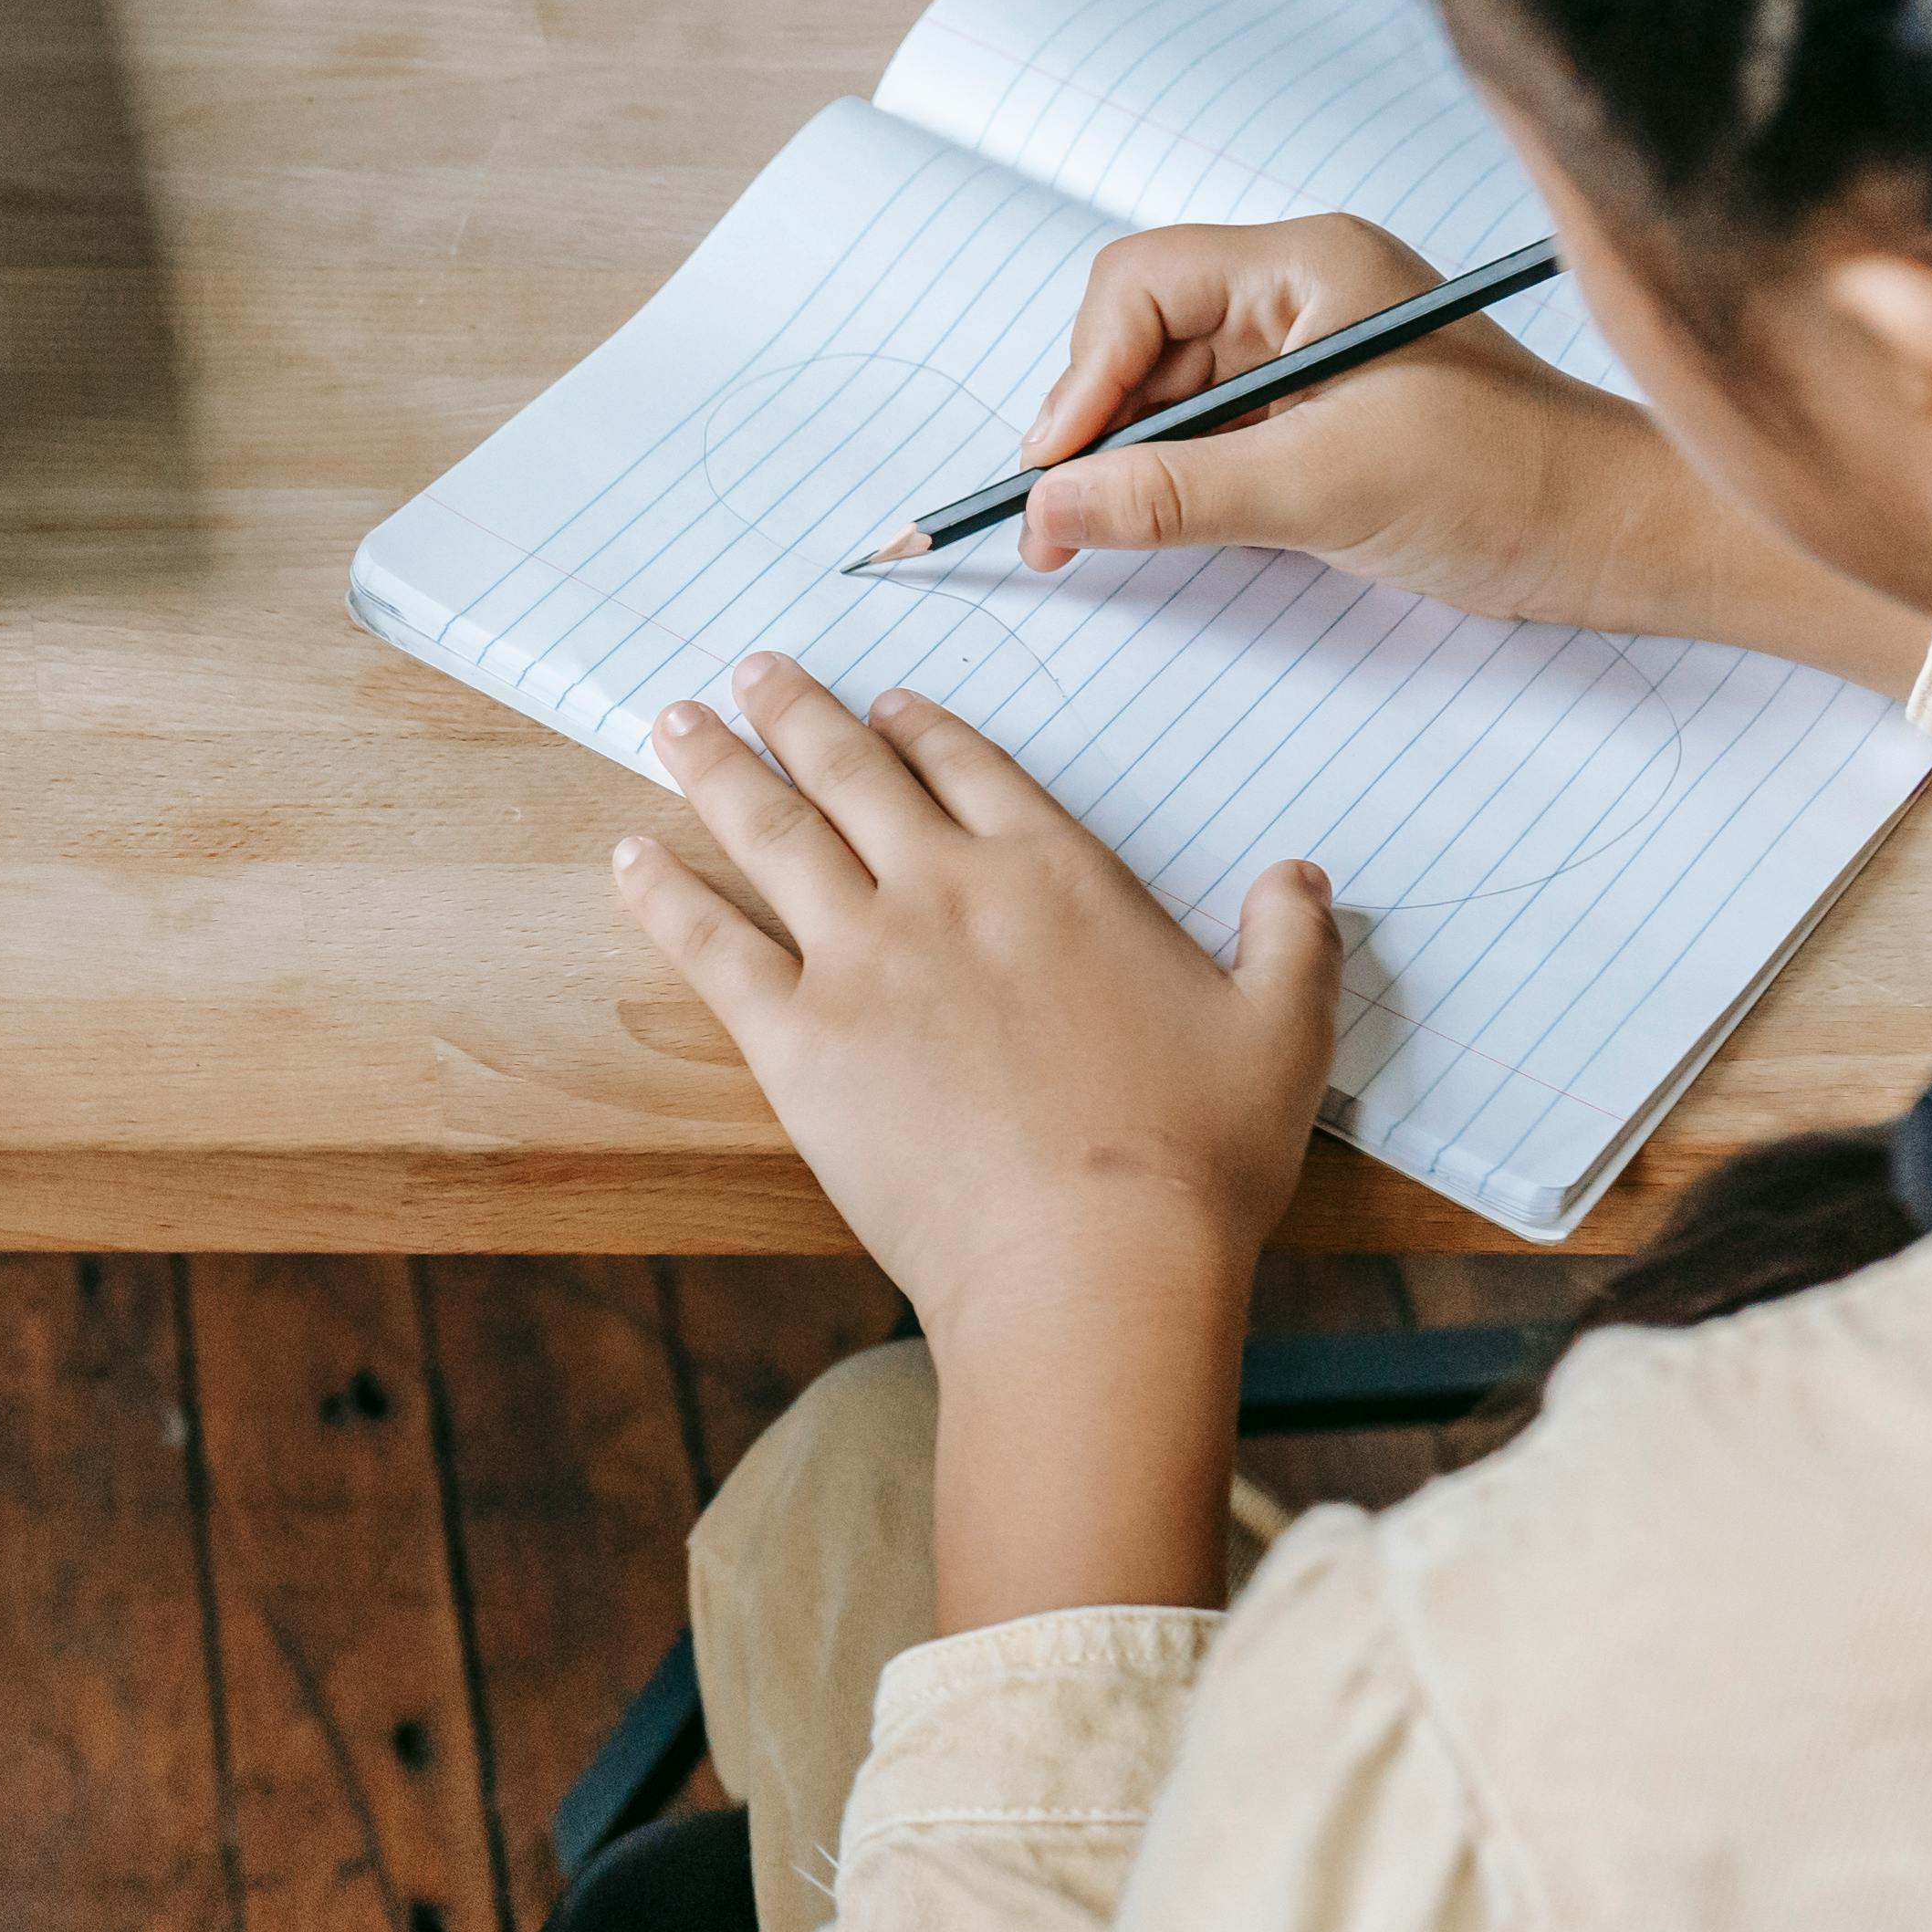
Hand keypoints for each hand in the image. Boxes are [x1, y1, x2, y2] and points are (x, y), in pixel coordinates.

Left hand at [615, 654, 1337, 1624]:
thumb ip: (1292, 943)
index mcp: (1056, 877)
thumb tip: (1302, 879)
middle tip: (748, 669)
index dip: (922, 727)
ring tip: (672, 722)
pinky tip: (628, 857)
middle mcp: (947, 893)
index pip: (972, 769)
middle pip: (852, 773)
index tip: (884, 701)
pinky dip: (664, 894)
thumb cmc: (1195, 1160)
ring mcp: (862, 960)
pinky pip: (711, 945)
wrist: (1093, 1261)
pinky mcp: (797, 1040)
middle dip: (794, 711)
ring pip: (771, 832)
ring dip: (716, 767)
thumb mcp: (1282, 1037)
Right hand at [1012, 217, 1927, 694]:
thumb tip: (1051, 507)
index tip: (1054, 473)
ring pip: (1161, 389)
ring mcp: (1306, 351)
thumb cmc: (1515, 486)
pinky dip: (1166, 477)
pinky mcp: (1312, 412)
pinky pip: (1202, 430)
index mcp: (1311, 264)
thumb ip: (1176, 494)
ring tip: (1096, 534)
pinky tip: (1155, 524)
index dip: (1081, 378)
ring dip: (1123, 458)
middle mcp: (1301, 290)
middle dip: (1090, 424)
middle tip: (1058, 522)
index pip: (1138, 287)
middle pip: (1135, 336)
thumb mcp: (1327, 488)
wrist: (1624, 540)